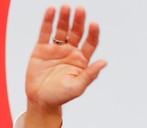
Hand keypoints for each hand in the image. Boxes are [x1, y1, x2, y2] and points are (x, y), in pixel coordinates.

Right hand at [23, 4, 106, 127]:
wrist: (41, 100)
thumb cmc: (61, 96)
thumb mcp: (77, 87)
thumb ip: (90, 74)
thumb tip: (104, 62)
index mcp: (82, 61)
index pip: (90, 43)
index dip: (93, 34)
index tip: (94, 24)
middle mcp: (71, 52)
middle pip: (77, 33)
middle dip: (79, 22)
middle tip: (81, 10)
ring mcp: (57, 49)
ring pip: (62, 30)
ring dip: (64, 18)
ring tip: (66, 7)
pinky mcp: (42, 48)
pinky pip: (46, 32)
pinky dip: (49, 21)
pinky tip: (52, 11)